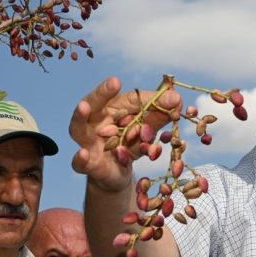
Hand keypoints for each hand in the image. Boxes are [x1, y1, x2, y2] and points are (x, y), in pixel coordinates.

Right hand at [69, 76, 181, 191]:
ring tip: (83, 106)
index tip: (135, 86)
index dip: (142, 97)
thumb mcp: (146, 130)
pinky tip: (83, 154)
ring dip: (80, 116)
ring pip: (78, 127)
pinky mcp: (87, 165)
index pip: (125, 99)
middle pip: (93, 103)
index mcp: (111, 108)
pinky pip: (79, 162)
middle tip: (113, 82)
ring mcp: (87, 142)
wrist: (119, 173)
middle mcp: (95, 121)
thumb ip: (159, 115)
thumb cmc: (131, 143)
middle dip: (101, 93)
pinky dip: (80, 158)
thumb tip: (177, 100)